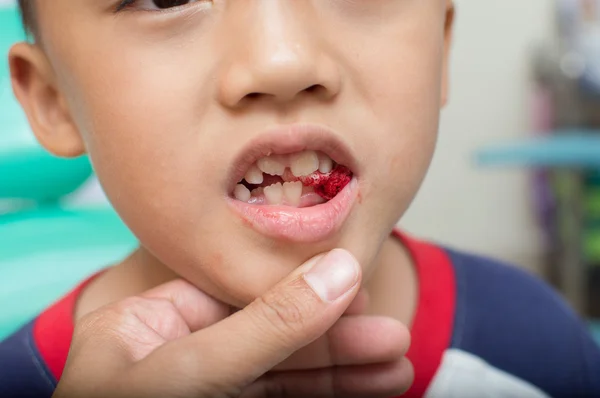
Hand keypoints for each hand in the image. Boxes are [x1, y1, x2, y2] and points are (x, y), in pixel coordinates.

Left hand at [53, 249, 412, 397]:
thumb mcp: (194, 373)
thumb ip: (267, 324)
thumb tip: (339, 270)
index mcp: (147, 326)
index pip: (238, 291)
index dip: (302, 289)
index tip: (357, 289)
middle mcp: (175, 357)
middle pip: (271, 334)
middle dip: (337, 340)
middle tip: (392, 338)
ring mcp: (204, 394)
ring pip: (284, 376)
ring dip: (343, 374)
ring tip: (397, 368)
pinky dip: (325, 395)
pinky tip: (364, 389)